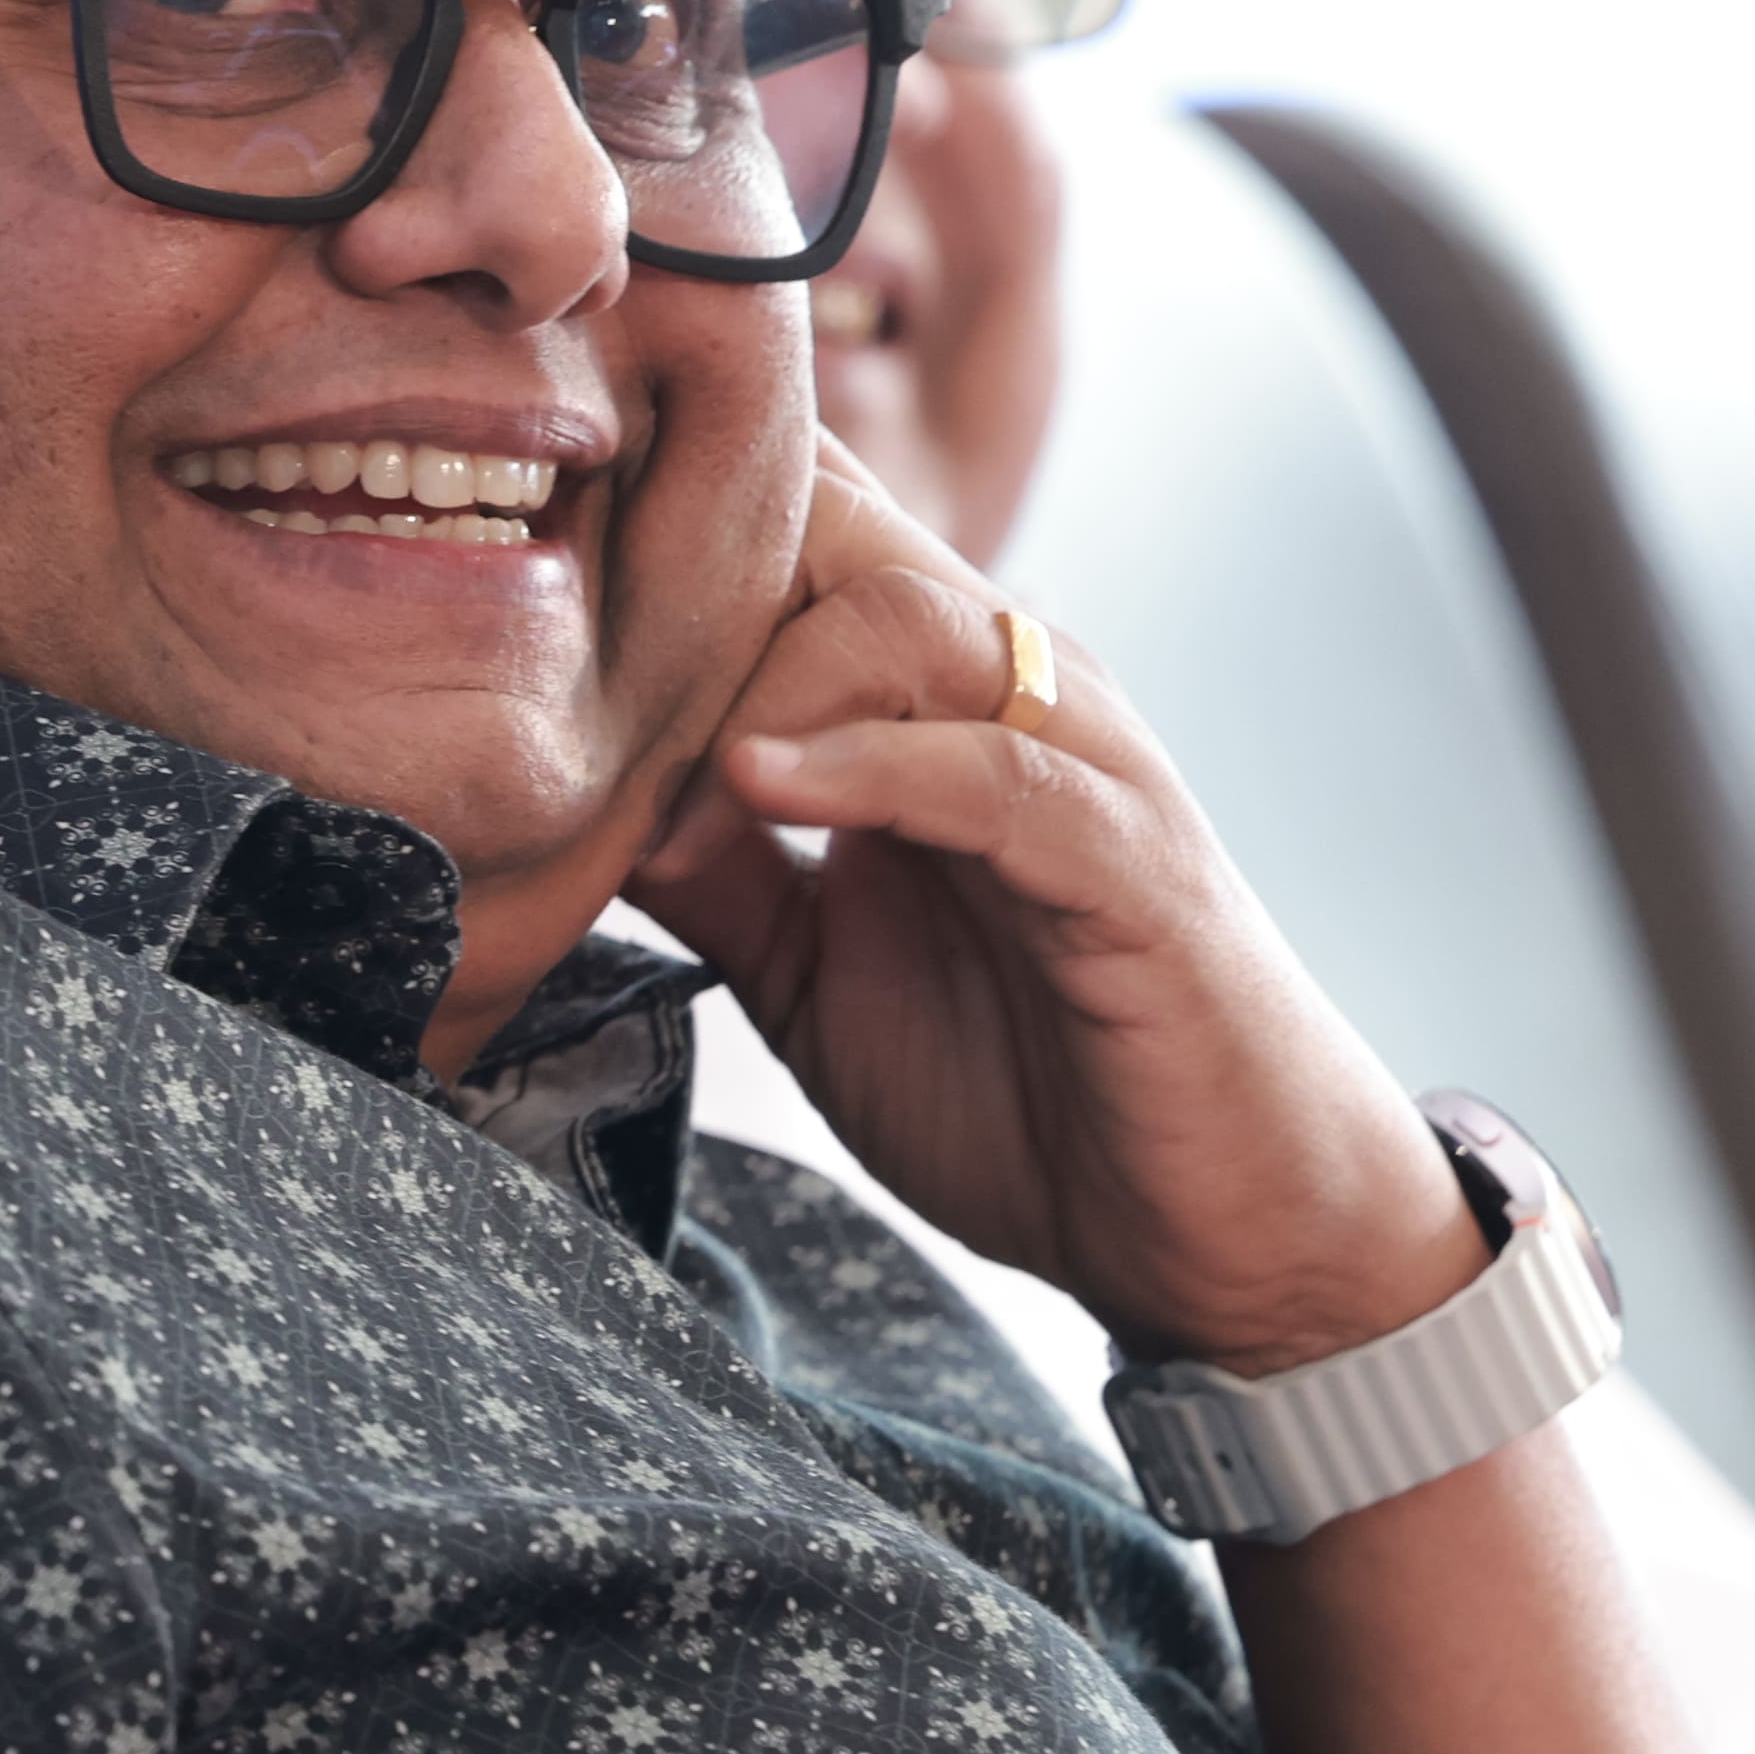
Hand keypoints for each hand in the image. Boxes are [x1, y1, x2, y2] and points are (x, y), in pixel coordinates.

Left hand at [624, 439, 1479, 1375]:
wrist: (1224, 1230)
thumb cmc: (1031, 1088)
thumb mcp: (816, 970)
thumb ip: (716, 867)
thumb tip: (569, 794)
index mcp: (936, 698)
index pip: (799, 526)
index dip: (664, 539)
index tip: (530, 623)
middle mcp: (1014, 689)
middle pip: (837, 523)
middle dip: (694, 580)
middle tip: (580, 704)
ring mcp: (1084, 763)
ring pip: (910, 614)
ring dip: (763, 680)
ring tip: (672, 792)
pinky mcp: (1133, 863)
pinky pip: (999, 769)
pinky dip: (875, 762)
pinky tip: (766, 786)